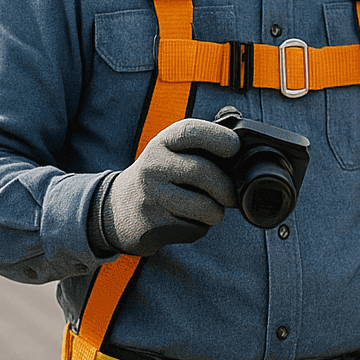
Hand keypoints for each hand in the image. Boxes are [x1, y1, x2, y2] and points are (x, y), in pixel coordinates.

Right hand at [88, 118, 240, 256]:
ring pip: (203, 206)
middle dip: (226, 187)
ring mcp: (151, 196)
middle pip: (203, 172)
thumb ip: (201, 146)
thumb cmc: (157, 176)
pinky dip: (200, 227)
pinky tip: (188, 219)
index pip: (191, 131)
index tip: (234, 148)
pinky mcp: (153, 225)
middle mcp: (153, 166)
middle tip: (230, 195)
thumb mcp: (170, 152)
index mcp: (162, 143)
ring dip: (216, 212)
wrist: (116, 209)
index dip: (219, 137)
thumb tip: (244, 146)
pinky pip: (194, 228)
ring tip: (210, 209)